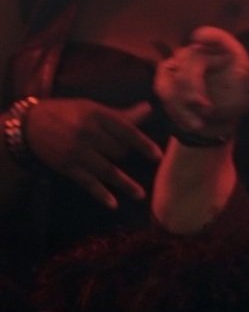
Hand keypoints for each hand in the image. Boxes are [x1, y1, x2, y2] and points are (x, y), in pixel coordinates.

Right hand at [20, 98, 159, 208]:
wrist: (28, 125)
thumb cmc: (67, 113)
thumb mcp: (92, 108)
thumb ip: (121, 114)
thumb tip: (150, 108)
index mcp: (97, 115)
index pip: (126, 131)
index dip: (143, 144)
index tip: (158, 156)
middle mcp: (88, 134)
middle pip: (118, 151)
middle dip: (129, 157)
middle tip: (133, 159)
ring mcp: (77, 152)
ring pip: (107, 170)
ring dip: (125, 184)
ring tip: (141, 195)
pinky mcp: (67, 167)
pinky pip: (87, 182)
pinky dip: (101, 194)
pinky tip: (113, 204)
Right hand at [154, 26, 248, 140]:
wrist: (218, 115)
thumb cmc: (238, 93)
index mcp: (223, 48)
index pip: (214, 36)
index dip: (207, 36)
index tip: (199, 38)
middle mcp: (199, 52)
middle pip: (188, 65)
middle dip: (192, 90)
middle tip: (205, 109)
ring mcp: (180, 65)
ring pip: (172, 81)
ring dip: (183, 105)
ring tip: (198, 122)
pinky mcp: (167, 79)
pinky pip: (164, 91)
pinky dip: (175, 109)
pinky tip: (189, 121)